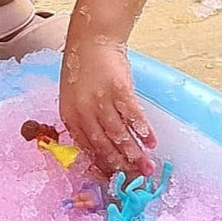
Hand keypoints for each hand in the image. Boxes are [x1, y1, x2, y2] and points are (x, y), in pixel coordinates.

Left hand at [58, 36, 155, 178]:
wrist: (91, 40)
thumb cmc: (83, 70)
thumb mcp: (74, 98)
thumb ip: (83, 121)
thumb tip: (100, 149)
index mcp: (69, 116)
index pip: (86, 149)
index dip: (102, 166)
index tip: (115, 180)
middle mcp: (83, 111)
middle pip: (104, 146)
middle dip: (121, 166)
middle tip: (136, 180)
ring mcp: (101, 101)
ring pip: (119, 135)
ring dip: (135, 154)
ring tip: (147, 167)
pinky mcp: (119, 90)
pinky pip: (133, 116)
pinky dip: (144, 131)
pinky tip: (152, 142)